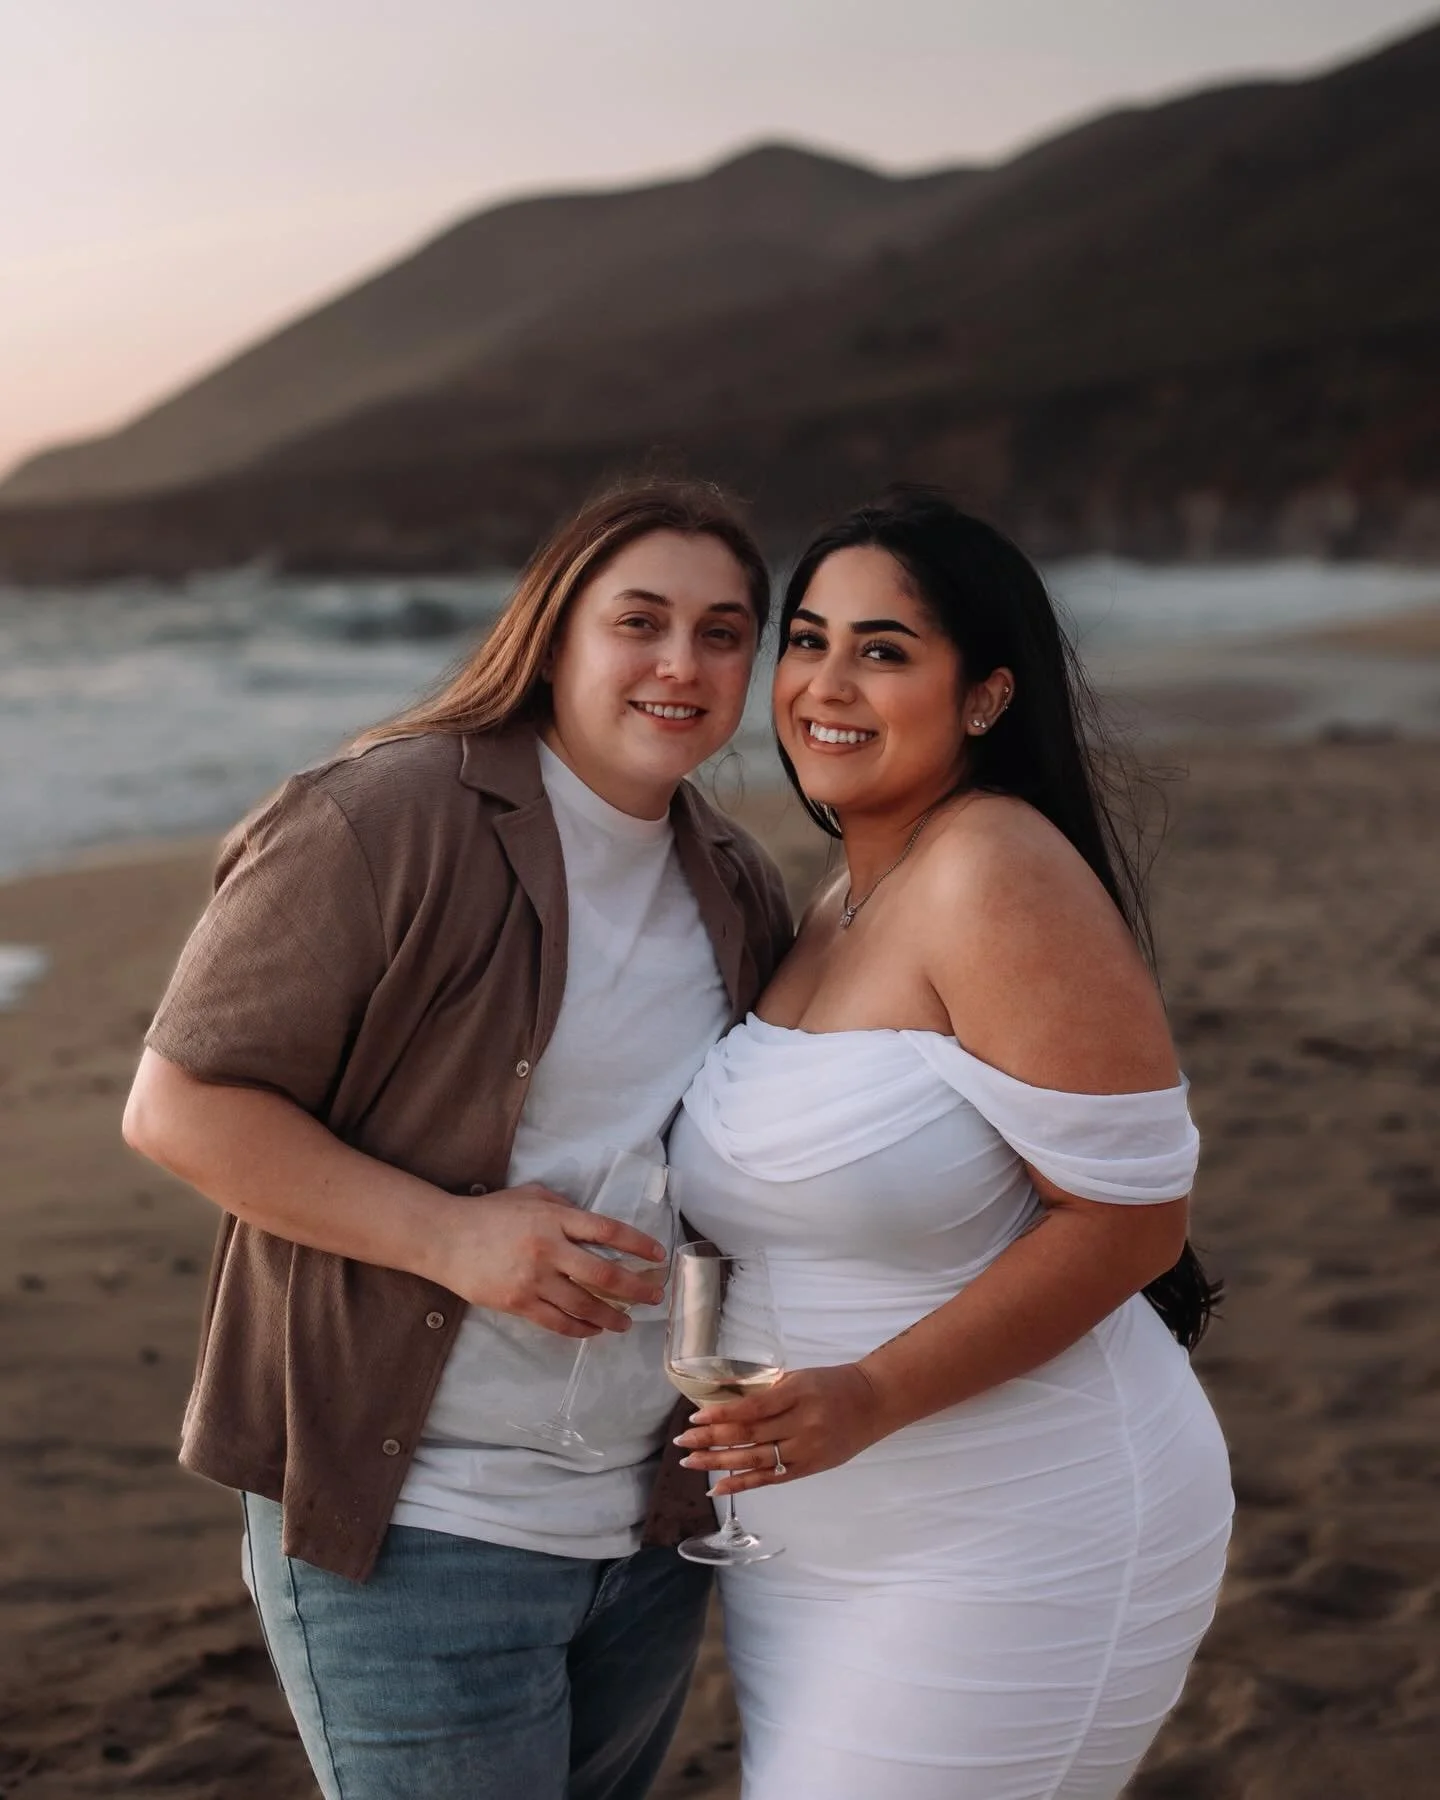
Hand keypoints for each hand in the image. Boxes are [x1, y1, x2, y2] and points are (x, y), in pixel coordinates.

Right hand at [431, 1185, 667, 1337]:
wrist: (446, 1238)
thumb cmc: (490, 1213)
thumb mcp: (531, 1196)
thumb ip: (564, 1208)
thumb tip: (594, 1225)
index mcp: (555, 1218)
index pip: (607, 1231)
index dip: (638, 1244)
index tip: (658, 1255)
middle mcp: (548, 1249)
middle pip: (604, 1274)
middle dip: (635, 1288)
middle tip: (654, 1296)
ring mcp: (533, 1279)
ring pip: (584, 1305)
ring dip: (612, 1316)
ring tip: (627, 1322)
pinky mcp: (518, 1303)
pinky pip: (558, 1322)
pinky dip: (581, 1328)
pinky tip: (594, 1329)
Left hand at [673, 1364, 886, 1495]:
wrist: (873, 1402)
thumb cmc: (832, 1384)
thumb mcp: (800, 1377)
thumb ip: (767, 1391)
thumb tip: (726, 1403)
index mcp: (798, 1394)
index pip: (752, 1409)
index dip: (721, 1415)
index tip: (695, 1419)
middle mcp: (802, 1424)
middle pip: (749, 1436)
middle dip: (711, 1441)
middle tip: (682, 1444)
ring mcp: (807, 1450)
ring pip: (755, 1460)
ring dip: (720, 1463)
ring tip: (692, 1463)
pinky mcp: (810, 1469)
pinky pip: (771, 1478)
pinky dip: (743, 1484)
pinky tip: (720, 1486)